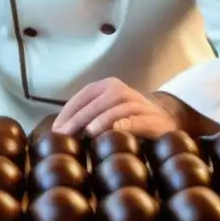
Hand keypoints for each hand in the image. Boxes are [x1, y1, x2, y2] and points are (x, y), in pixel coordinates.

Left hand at [52, 78, 178, 138]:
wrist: (164, 122)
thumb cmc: (126, 120)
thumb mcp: (105, 113)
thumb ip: (86, 118)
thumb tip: (58, 132)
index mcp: (108, 86)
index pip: (84, 95)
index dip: (68, 111)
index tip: (56, 129)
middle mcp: (122, 91)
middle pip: (98, 102)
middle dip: (79, 119)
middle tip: (65, 134)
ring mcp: (139, 104)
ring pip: (117, 108)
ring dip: (102, 119)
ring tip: (88, 132)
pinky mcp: (153, 119)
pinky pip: (138, 120)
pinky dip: (127, 124)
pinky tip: (117, 130)